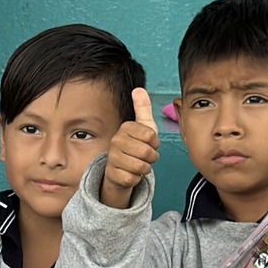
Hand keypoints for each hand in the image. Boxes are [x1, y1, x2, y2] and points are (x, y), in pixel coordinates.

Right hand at [102, 88, 159, 208]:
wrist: (120, 170)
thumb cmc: (135, 147)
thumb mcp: (143, 127)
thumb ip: (142, 108)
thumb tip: (139, 89)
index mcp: (125, 128)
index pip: (151, 136)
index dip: (155, 143)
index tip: (148, 143)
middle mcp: (116, 141)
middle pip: (147, 152)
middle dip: (151, 157)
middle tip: (144, 156)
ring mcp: (113, 158)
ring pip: (141, 166)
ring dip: (145, 168)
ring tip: (138, 164)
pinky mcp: (113, 175)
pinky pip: (134, 178)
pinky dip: (136, 179)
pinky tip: (130, 173)